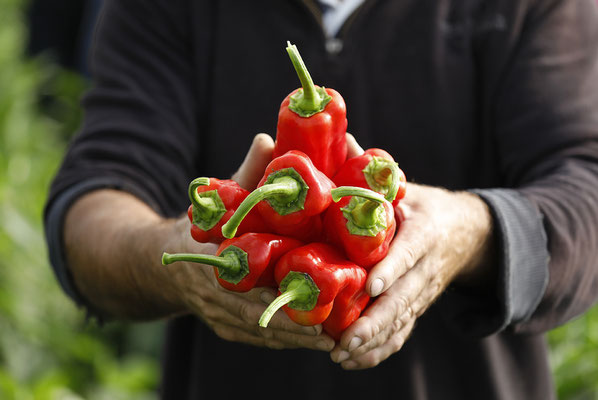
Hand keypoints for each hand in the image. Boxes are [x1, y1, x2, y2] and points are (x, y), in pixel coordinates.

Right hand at [168, 133, 335, 350]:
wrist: (157, 263)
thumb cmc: (197, 229)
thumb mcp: (216, 200)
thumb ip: (243, 174)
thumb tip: (268, 138)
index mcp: (209, 263)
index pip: (244, 287)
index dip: (275, 302)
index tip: (310, 306)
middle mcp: (213, 296)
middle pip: (256, 320)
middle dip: (294, 330)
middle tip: (332, 334)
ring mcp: (218, 315)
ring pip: (259, 335)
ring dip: (294, 340)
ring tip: (332, 341)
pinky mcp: (225, 325)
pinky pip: (256, 337)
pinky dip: (283, 340)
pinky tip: (312, 340)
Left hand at [330, 183, 494, 368]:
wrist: (467, 232)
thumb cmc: (425, 207)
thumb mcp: (406, 187)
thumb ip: (373, 172)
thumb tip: (342, 138)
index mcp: (424, 232)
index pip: (408, 252)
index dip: (391, 269)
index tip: (371, 284)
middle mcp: (427, 267)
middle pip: (404, 298)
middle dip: (377, 320)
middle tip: (347, 338)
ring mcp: (424, 291)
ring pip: (402, 321)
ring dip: (375, 341)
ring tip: (342, 355)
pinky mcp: (419, 306)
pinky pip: (403, 333)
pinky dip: (381, 350)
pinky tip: (354, 362)